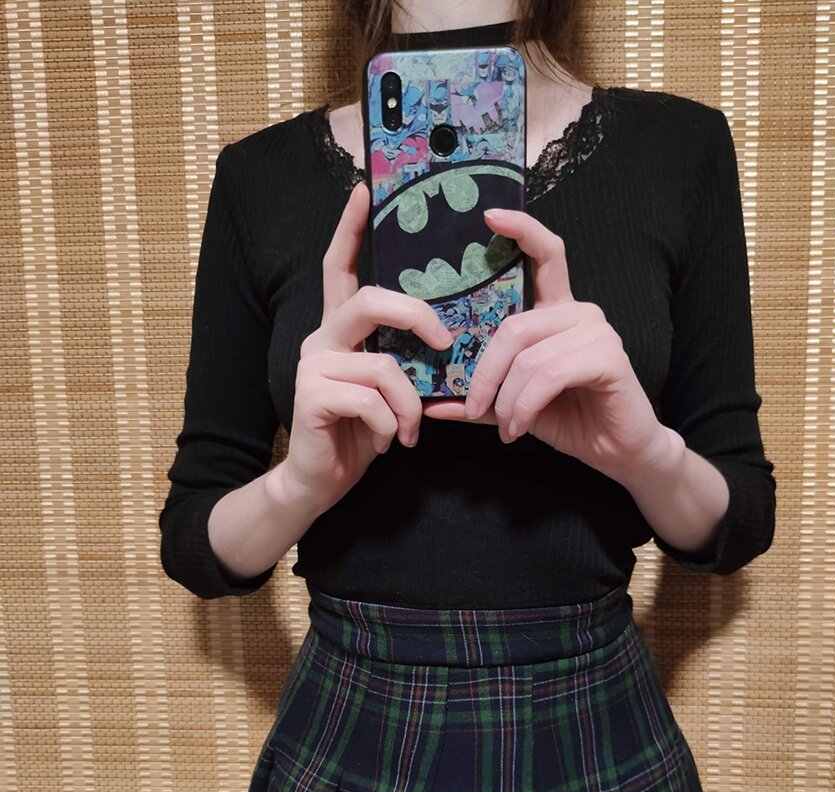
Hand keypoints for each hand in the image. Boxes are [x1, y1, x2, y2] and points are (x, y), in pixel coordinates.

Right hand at [285, 182, 499, 512]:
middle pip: (369, 300)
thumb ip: (405, 362)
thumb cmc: (360, 435)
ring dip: (409, 406)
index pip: (339, 268)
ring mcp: (313, 365)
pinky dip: (392, 428)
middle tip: (445, 344)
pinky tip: (386, 444)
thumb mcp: (389, 392)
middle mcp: (321, 339)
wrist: (320, 482)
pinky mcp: (310, 396)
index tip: (364, 190)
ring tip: (408, 432)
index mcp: (340, 331)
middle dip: (416, 317)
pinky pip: (372, 401)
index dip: (350, 229)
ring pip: (383, 366)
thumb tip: (446, 341)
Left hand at [422, 207, 672, 483]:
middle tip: (473, 408)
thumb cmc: (571, 421)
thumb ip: (479, 400)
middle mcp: (579, 313)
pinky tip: (519, 428)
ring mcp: (596, 331)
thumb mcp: (515, 407)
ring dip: (506, 400)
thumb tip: (431, 403)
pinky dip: (524, 406)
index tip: (489, 216)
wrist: (619, 451)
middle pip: (514, 326)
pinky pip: (547, 375)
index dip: (521, 230)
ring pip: (528, 356)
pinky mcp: (608, 357)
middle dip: (484, 374)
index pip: (545, 256)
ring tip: (505, 427)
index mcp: (557, 313)